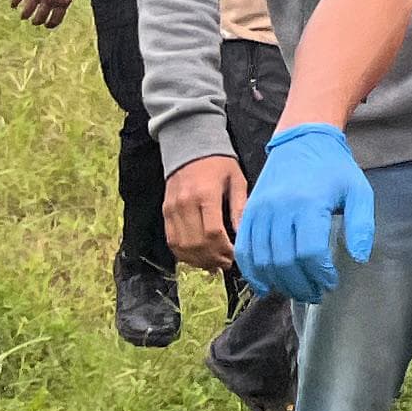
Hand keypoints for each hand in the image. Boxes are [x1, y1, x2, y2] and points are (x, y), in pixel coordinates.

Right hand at [12, 0, 80, 27]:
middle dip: (36, 21)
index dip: (50, 24)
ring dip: (25, 15)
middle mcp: (49, 0)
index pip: (55, 20)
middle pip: (40, 18)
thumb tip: (54, 11)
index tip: (46, 25)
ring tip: (24, 16)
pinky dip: (14, 4)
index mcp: (62, 1)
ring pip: (27, 12)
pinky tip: (13, 5)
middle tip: (34, 22)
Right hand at [163, 153, 246, 268]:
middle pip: (197, 243)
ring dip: (199, 260)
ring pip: (182, 246)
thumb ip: (240, 207)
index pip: (213, 232)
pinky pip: (172, 240)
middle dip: (214, 258)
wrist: (190, 146)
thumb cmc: (219, 163)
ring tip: (215, 264)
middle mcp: (185, 204)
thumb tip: (245, 234)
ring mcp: (172, 209)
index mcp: (205, 194)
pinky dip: (184, 254)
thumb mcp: (237, 180)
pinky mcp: (165, 212)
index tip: (237, 255)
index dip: (225, 249)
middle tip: (227, 263)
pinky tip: (198, 258)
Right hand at [238, 122, 375, 304]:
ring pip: (263, 259)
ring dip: (279, 282)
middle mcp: (280, 208)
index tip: (331, 282)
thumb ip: (361, 225)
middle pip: (285, 261)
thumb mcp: (359, 191)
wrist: (303, 140)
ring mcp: (260, 210)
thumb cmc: (334, 168)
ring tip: (297, 290)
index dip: (320, 274)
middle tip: (315, 293)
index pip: (310, 252)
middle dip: (301, 284)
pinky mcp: (249, 212)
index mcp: (309, 203)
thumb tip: (360, 258)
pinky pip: (244, 249)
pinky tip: (266, 284)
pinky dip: (252, 271)